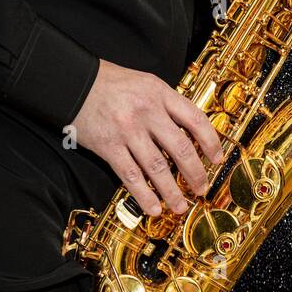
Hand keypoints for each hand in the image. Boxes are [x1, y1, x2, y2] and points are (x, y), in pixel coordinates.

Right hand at [72, 60, 223, 216]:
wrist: (74, 83)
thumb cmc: (112, 84)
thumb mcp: (146, 84)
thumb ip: (167, 105)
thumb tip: (190, 132)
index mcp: (160, 94)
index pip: (196, 120)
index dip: (211, 142)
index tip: (217, 159)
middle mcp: (147, 112)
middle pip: (181, 148)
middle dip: (196, 173)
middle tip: (201, 189)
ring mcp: (128, 130)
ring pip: (158, 167)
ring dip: (172, 191)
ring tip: (180, 206)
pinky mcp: (109, 146)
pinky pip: (131, 176)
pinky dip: (144, 195)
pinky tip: (153, 208)